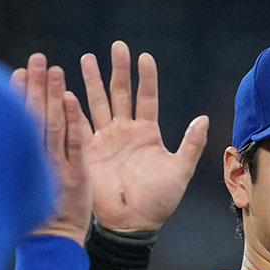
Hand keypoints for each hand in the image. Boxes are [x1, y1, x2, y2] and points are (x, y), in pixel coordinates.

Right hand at [11, 53, 92, 246]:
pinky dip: (72, 121)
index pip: (26, 121)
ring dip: (51, 95)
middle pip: (37, 115)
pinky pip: (74, 143)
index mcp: (28, 161)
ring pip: (53, 123)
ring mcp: (57, 165)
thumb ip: (20, 163)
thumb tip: (3, 145)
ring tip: (50, 68)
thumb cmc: (37, 223)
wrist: (54, 246)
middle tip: (34, 59)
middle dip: (36, 87)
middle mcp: (40, 159)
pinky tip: (69, 99)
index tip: (18, 73)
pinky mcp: (74, 175)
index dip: (24, 97)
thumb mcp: (23, 190)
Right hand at [80, 41, 208, 231]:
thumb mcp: (180, 171)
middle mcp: (125, 131)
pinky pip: (79, 124)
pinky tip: (65, 89)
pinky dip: (72, 108)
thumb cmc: (159, 201)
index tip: (144, 56)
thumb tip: (204, 119)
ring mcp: (105, 140)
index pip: (147, 97)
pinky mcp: (87, 151)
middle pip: (120, 93)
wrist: (132, 223)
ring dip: (91, 81)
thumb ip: (191, 145)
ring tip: (86, 57)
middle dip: (117, 70)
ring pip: (97, 103)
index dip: (145, 77)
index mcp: (147, 133)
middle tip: (116, 46)